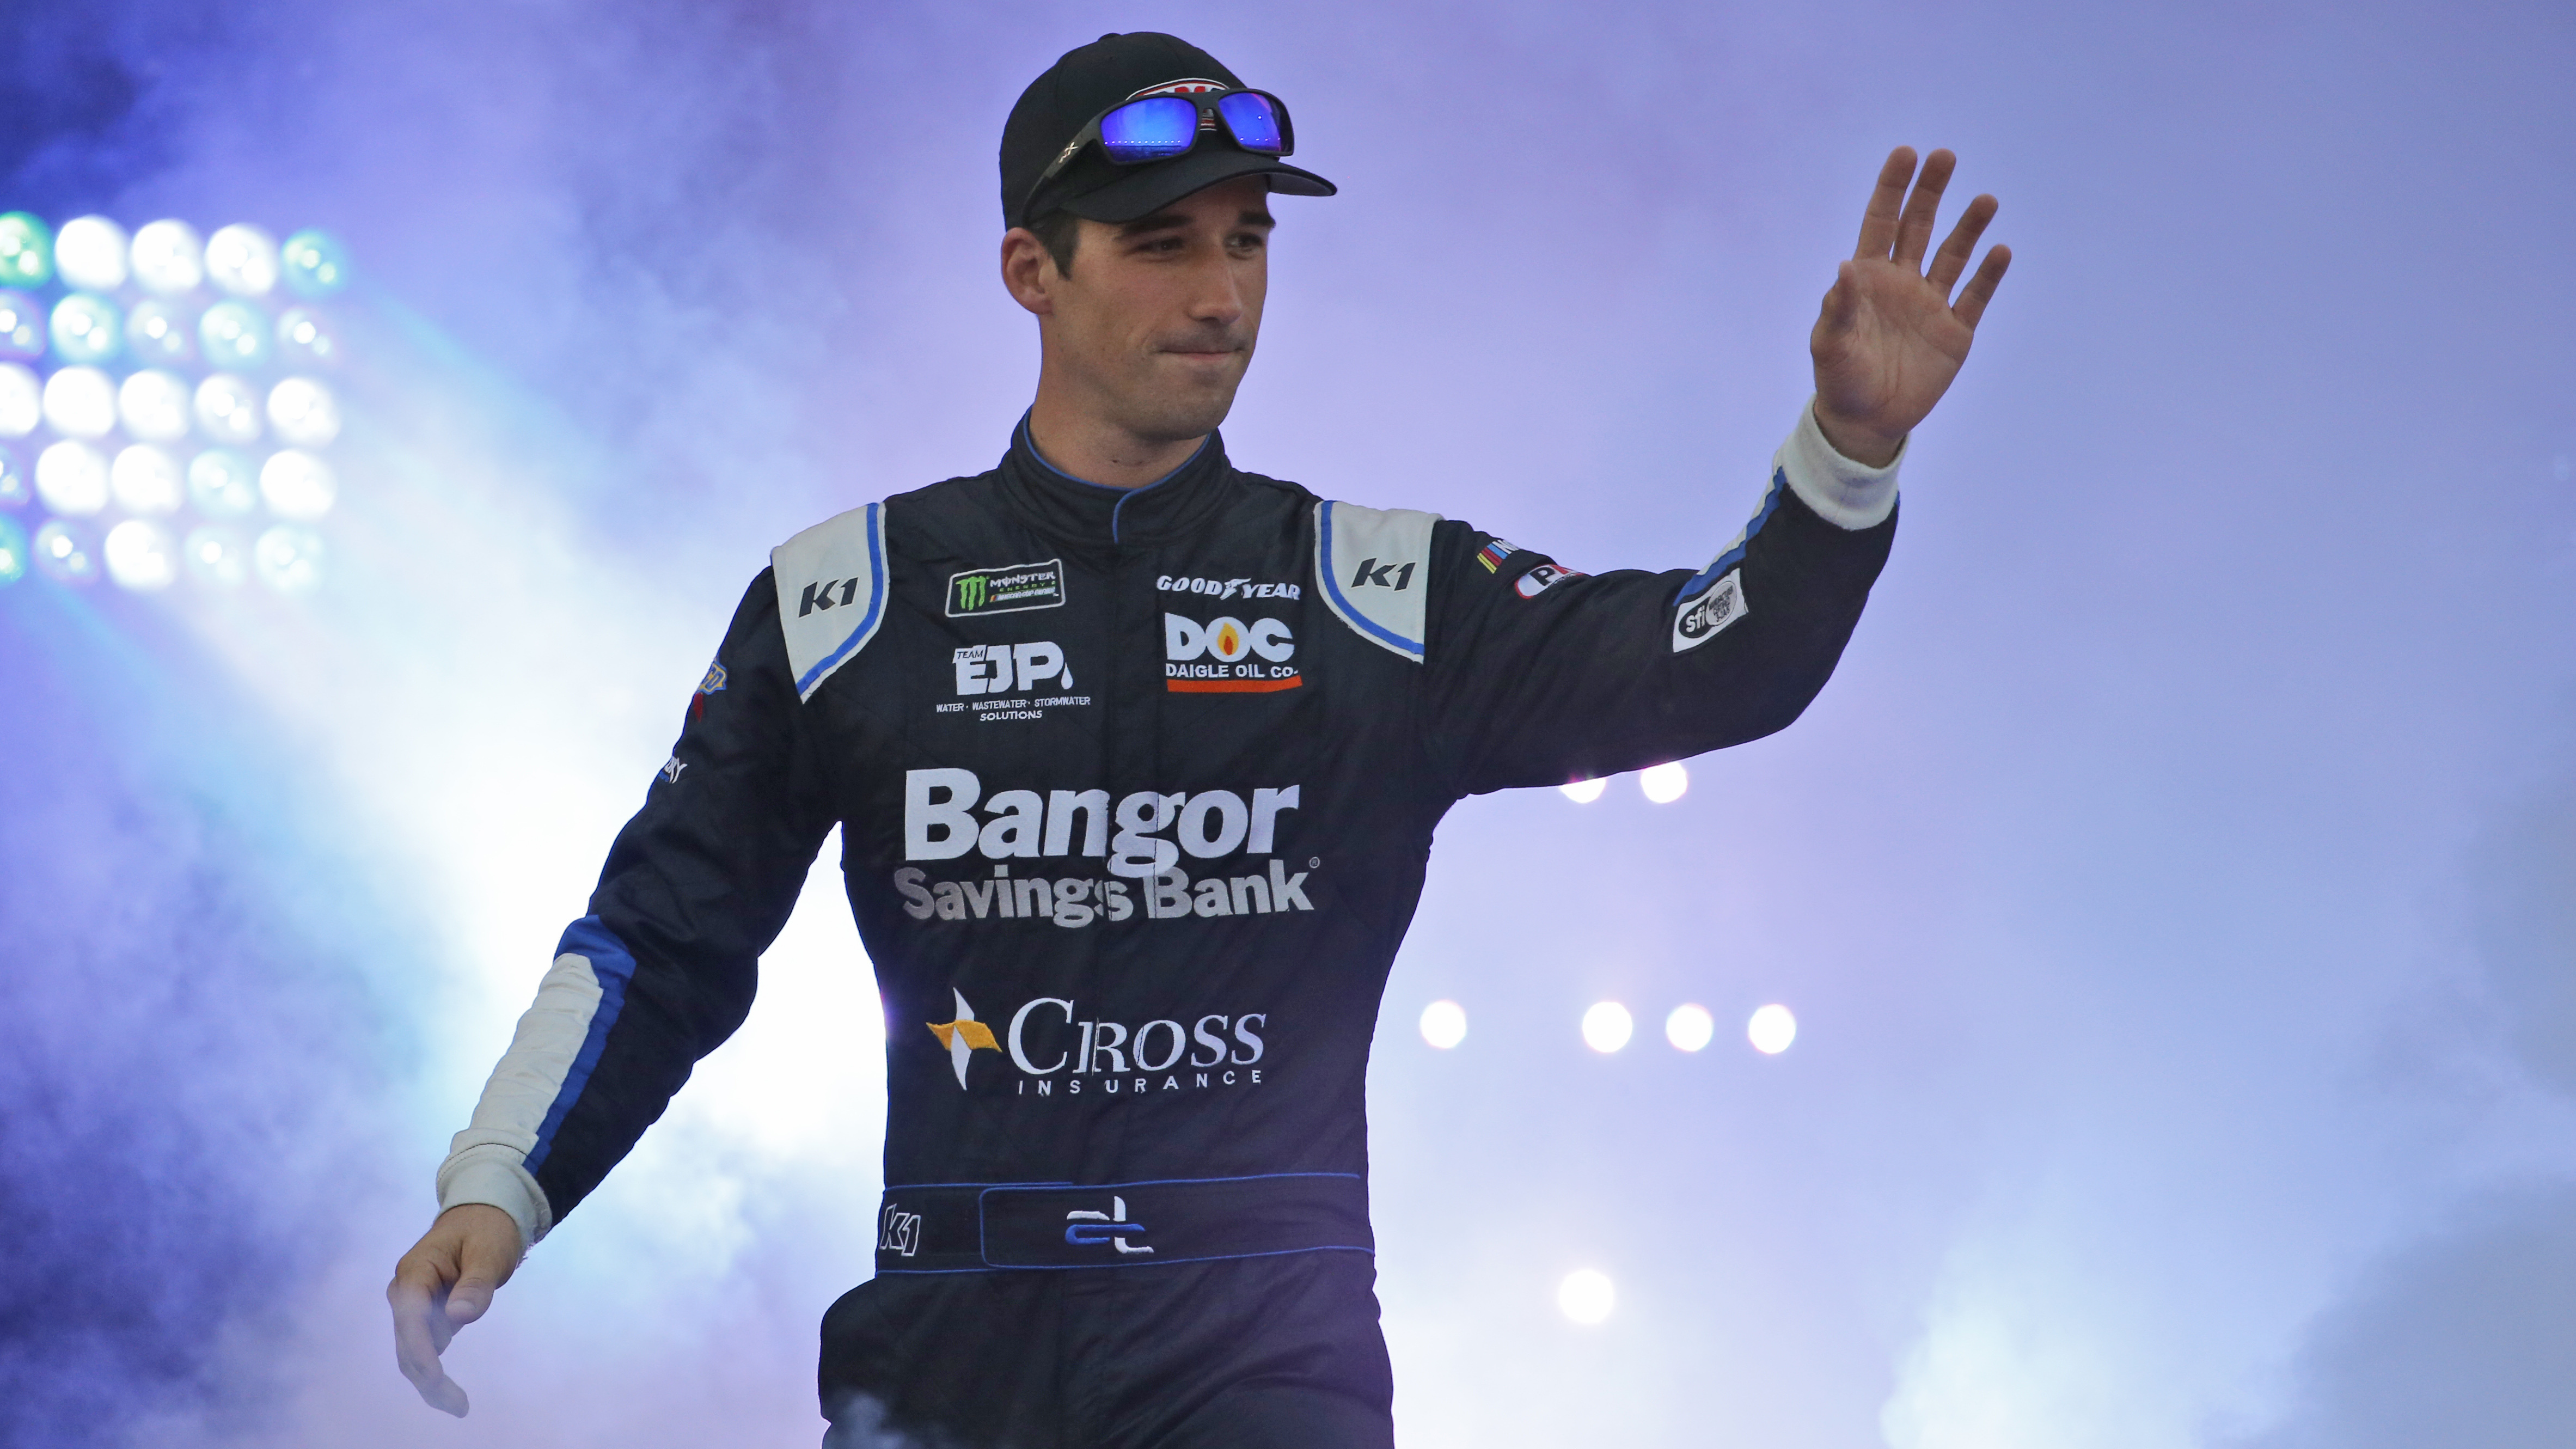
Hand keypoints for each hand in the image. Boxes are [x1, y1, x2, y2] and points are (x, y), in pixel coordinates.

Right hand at [387, 1203, 520, 1416]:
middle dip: (427, 1377)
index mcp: (415, 1271)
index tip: (436, 1379)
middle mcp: (405, 1290)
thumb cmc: (488, 1230)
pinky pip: (423, 1348)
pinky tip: (450, 1393)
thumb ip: (476, 1284)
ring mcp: (411, 1305)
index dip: (421, 1350)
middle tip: (459, 1406)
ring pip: (411, 1351)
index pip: (411, 1317)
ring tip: (459, 1405)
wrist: (483, 1216)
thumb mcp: (490, 1251)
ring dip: (429, 1380)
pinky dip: (433, 1370)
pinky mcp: (423, 1315)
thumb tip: (458, 1319)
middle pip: (407, 1342)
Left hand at [1810, 147, 2010, 466]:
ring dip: (1970, 227)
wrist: (1865, 422)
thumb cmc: (1839, 380)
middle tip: (1945, 156)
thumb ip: (1839, 307)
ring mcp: (1931, 305)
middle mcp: (1902, 283)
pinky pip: (1975, 297)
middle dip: (1932, 192)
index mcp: (1869, 279)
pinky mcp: (1955, 333)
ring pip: (1954, 256)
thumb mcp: (1830, 345)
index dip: (1893, 188)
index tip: (1907, 153)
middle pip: (1920, 227)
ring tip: (1986, 200)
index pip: (1882, 222)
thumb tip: (1845, 266)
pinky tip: (2000, 250)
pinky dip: (1988, 274)